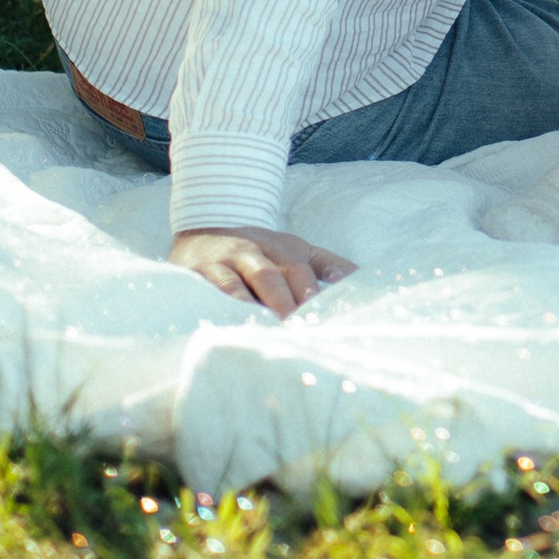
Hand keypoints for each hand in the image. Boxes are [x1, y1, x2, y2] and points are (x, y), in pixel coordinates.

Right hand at [169, 227, 354, 314]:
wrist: (207, 227)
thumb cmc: (262, 251)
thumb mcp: (298, 251)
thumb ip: (329, 265)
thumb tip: (365, 279)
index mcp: (286, 249)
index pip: (303, 271)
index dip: (312, 293)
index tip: (323, 315)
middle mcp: (255, 253)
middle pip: (271, 277)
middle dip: (282, 301)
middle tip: (293, 328)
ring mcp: (223, 263)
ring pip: (236, 285)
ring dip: (247, 307)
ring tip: (258, 331)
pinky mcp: (192, 274)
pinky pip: (202, 293)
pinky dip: (212, 309)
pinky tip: (219, 328)